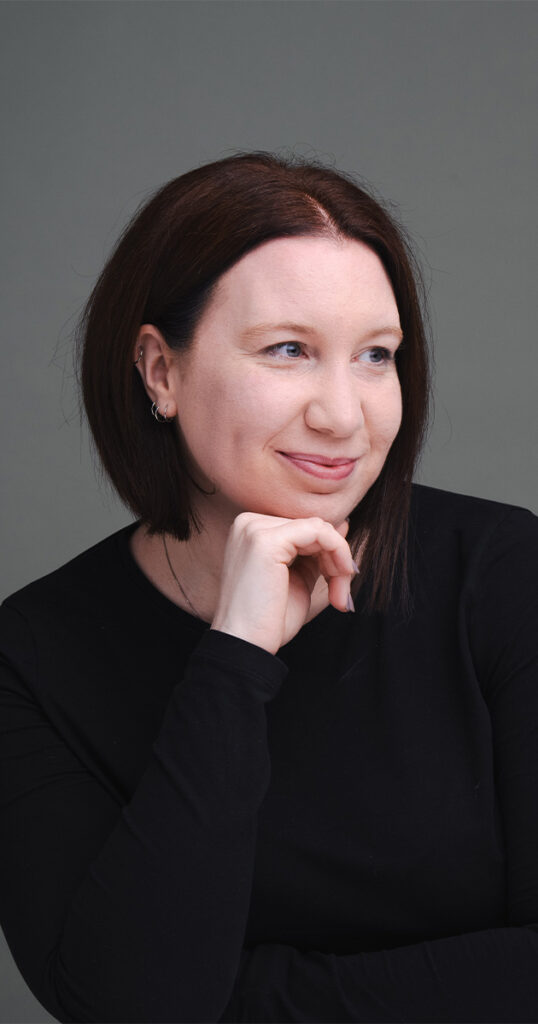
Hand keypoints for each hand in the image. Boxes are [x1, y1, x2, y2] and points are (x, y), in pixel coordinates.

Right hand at [211, 513, 355, 653]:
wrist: (246, 647)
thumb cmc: (269, 620)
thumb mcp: (298, 578)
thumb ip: (316, 551)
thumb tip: (343, 524)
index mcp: (251, 530)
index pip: (304, 527)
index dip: (329, 554)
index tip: (338, 586)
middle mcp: (249, 523)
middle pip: (313, 525)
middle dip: (336, 559)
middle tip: (341, 594)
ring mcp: (255, 529)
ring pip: (319, 527)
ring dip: (339, 559)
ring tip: (339, 593)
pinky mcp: (267, 540)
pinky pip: (319, 531)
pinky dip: (338, 552)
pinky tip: (338, 578)